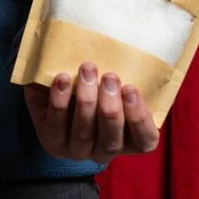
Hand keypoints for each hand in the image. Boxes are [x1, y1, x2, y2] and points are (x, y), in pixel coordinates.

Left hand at [23, 62, 159, 164]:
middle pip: (111, 140)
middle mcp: (103, 151)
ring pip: (84, 134)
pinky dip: (60, 102)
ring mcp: (77, 150)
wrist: (53, 90)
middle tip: (110, 77)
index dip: (140, 119)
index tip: (131, 88)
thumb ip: (126, 78)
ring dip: (86, 100)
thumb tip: (143, 47)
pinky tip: (62, 79)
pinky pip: (56, 126)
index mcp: (128, 140)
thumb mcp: (114, 84)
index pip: (145, 141)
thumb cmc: (94, 85)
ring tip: (87, 70)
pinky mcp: (53, 142)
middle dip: (111, 108)